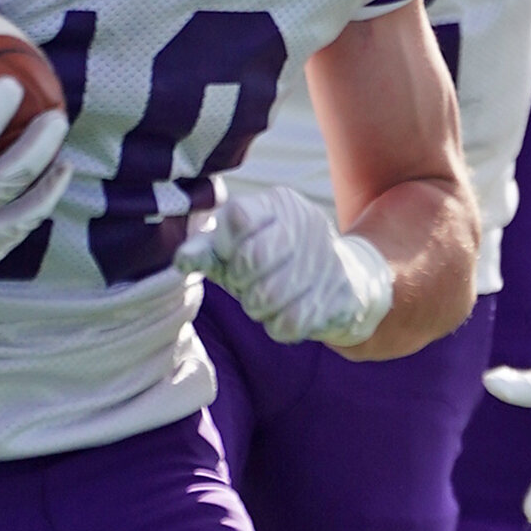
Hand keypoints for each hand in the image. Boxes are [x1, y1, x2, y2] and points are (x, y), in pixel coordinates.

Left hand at [177, 183, 393, 348]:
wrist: (349, 280)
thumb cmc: (278, 263)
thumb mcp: (239, 251)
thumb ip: (208, 251)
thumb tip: (181, 260)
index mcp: (278, 204)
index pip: (237, 216)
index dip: (225, 245)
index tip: (231, 255)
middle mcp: (306, 224)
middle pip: (250, 259)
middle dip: (241, 283)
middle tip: (250, 285)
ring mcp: (327, 259)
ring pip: (267, 297)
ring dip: (259, 307)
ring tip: (269, 300)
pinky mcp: (342, 295)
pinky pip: (289, 323)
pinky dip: (280, 325)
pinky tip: (290, 313)